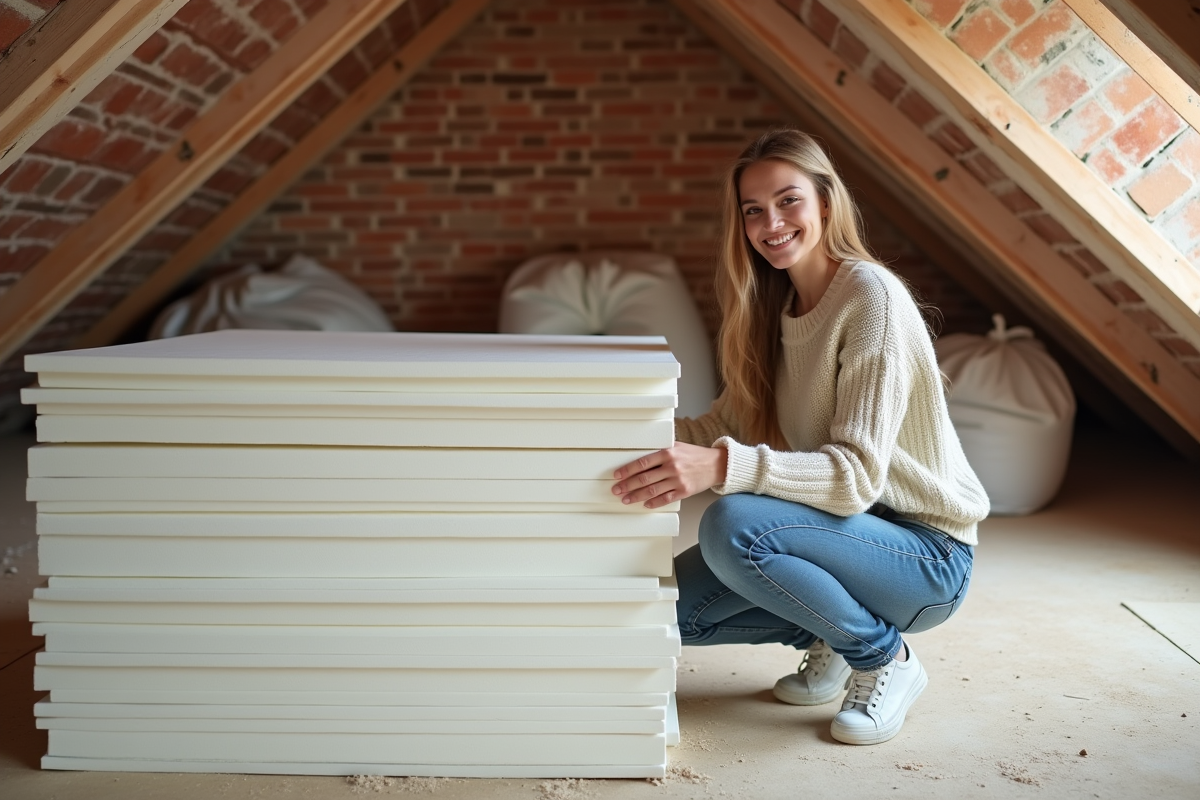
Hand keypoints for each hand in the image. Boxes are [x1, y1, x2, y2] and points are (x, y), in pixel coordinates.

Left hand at [611, 442, 727, 508]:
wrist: (716, 465)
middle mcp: (672, 467)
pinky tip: (645, 504)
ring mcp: (678, 480)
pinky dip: (654, 502)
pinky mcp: (684, 491)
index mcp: (668, 453)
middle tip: (616, 490)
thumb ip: (660, 451)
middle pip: (644, 478)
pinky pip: (666, 499)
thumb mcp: (677, 446)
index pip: (642, 463)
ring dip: (636, 496)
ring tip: (626, 499)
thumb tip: (640, 459)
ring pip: (652, 490)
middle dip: (627, 485)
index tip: (617, 475)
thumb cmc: (695, 455)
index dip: (627, 470)